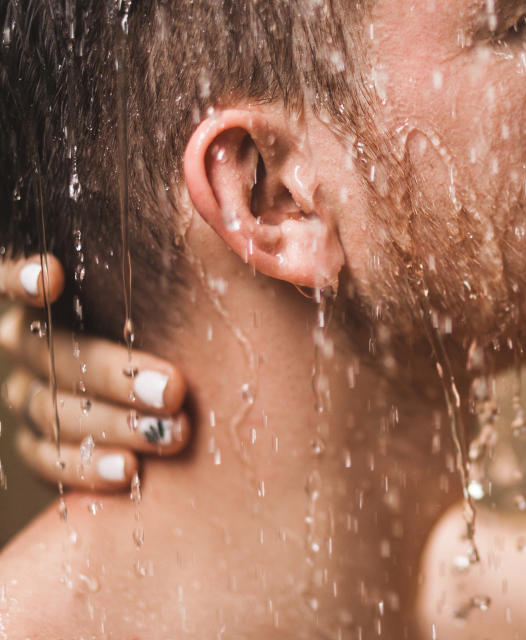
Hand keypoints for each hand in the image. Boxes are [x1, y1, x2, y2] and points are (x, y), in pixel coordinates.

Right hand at [0, 254, 188, 490]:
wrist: (185, 397)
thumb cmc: (185, 324)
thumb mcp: (176, 297)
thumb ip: (169, 271)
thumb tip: (202, 227)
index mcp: (55, 298)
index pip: (11, 277)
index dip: (19, 277)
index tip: (53, 277)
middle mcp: (30, 342)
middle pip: (52, 352)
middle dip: (117, 372)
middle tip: (175, 389)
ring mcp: (31, 395)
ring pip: (52, 409)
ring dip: (115, 423)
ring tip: (172, 434)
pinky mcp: (40, 446)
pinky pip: (48, 459)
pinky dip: (88, 466)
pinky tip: (129, 471)